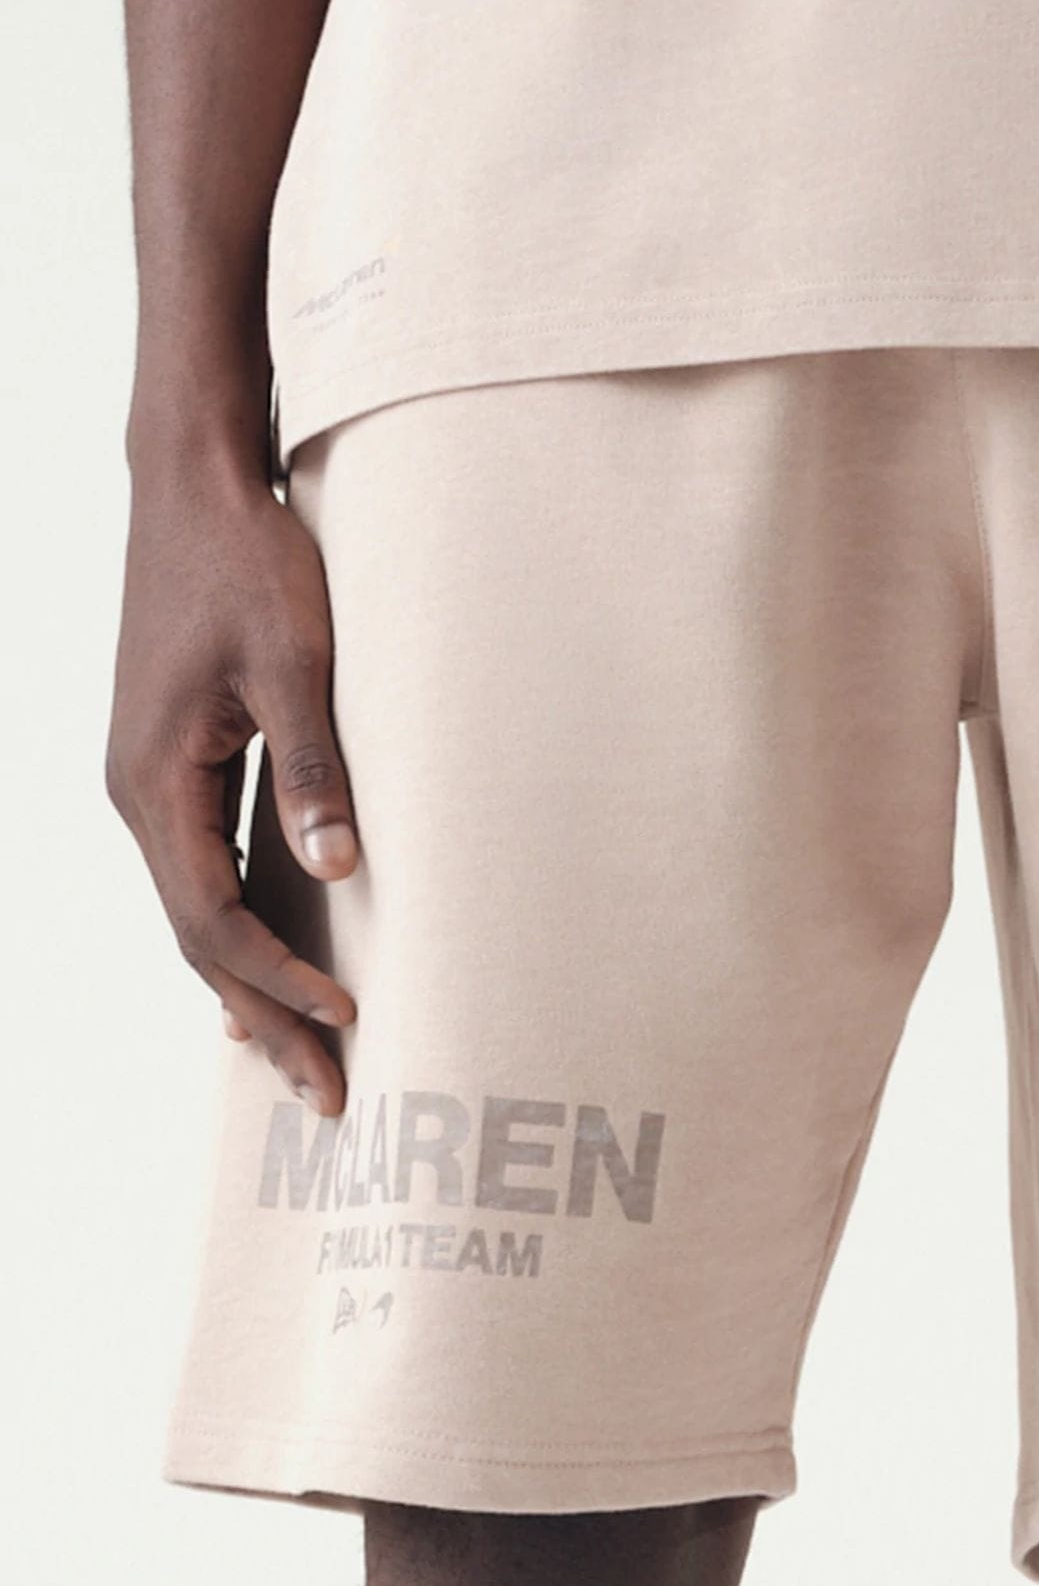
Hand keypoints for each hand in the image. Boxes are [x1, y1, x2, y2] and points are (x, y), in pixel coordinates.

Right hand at [107, 450, 357, 1113]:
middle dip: (265, 1020)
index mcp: (155, 782)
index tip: (352, 1017)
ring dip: (252, 990)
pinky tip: (270, 978)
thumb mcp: (294, 660)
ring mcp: (153, 786)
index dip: (280, 978)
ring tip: (304, 1062)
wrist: (195, 487)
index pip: (213, 919)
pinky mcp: (179, 769)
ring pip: (199, 917)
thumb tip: (340, 869)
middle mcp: (140, 797)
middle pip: (200, 941)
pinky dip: (239, 938)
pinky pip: (204, 878)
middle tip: (330, 1098)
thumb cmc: (247, 562)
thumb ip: (316, 766)